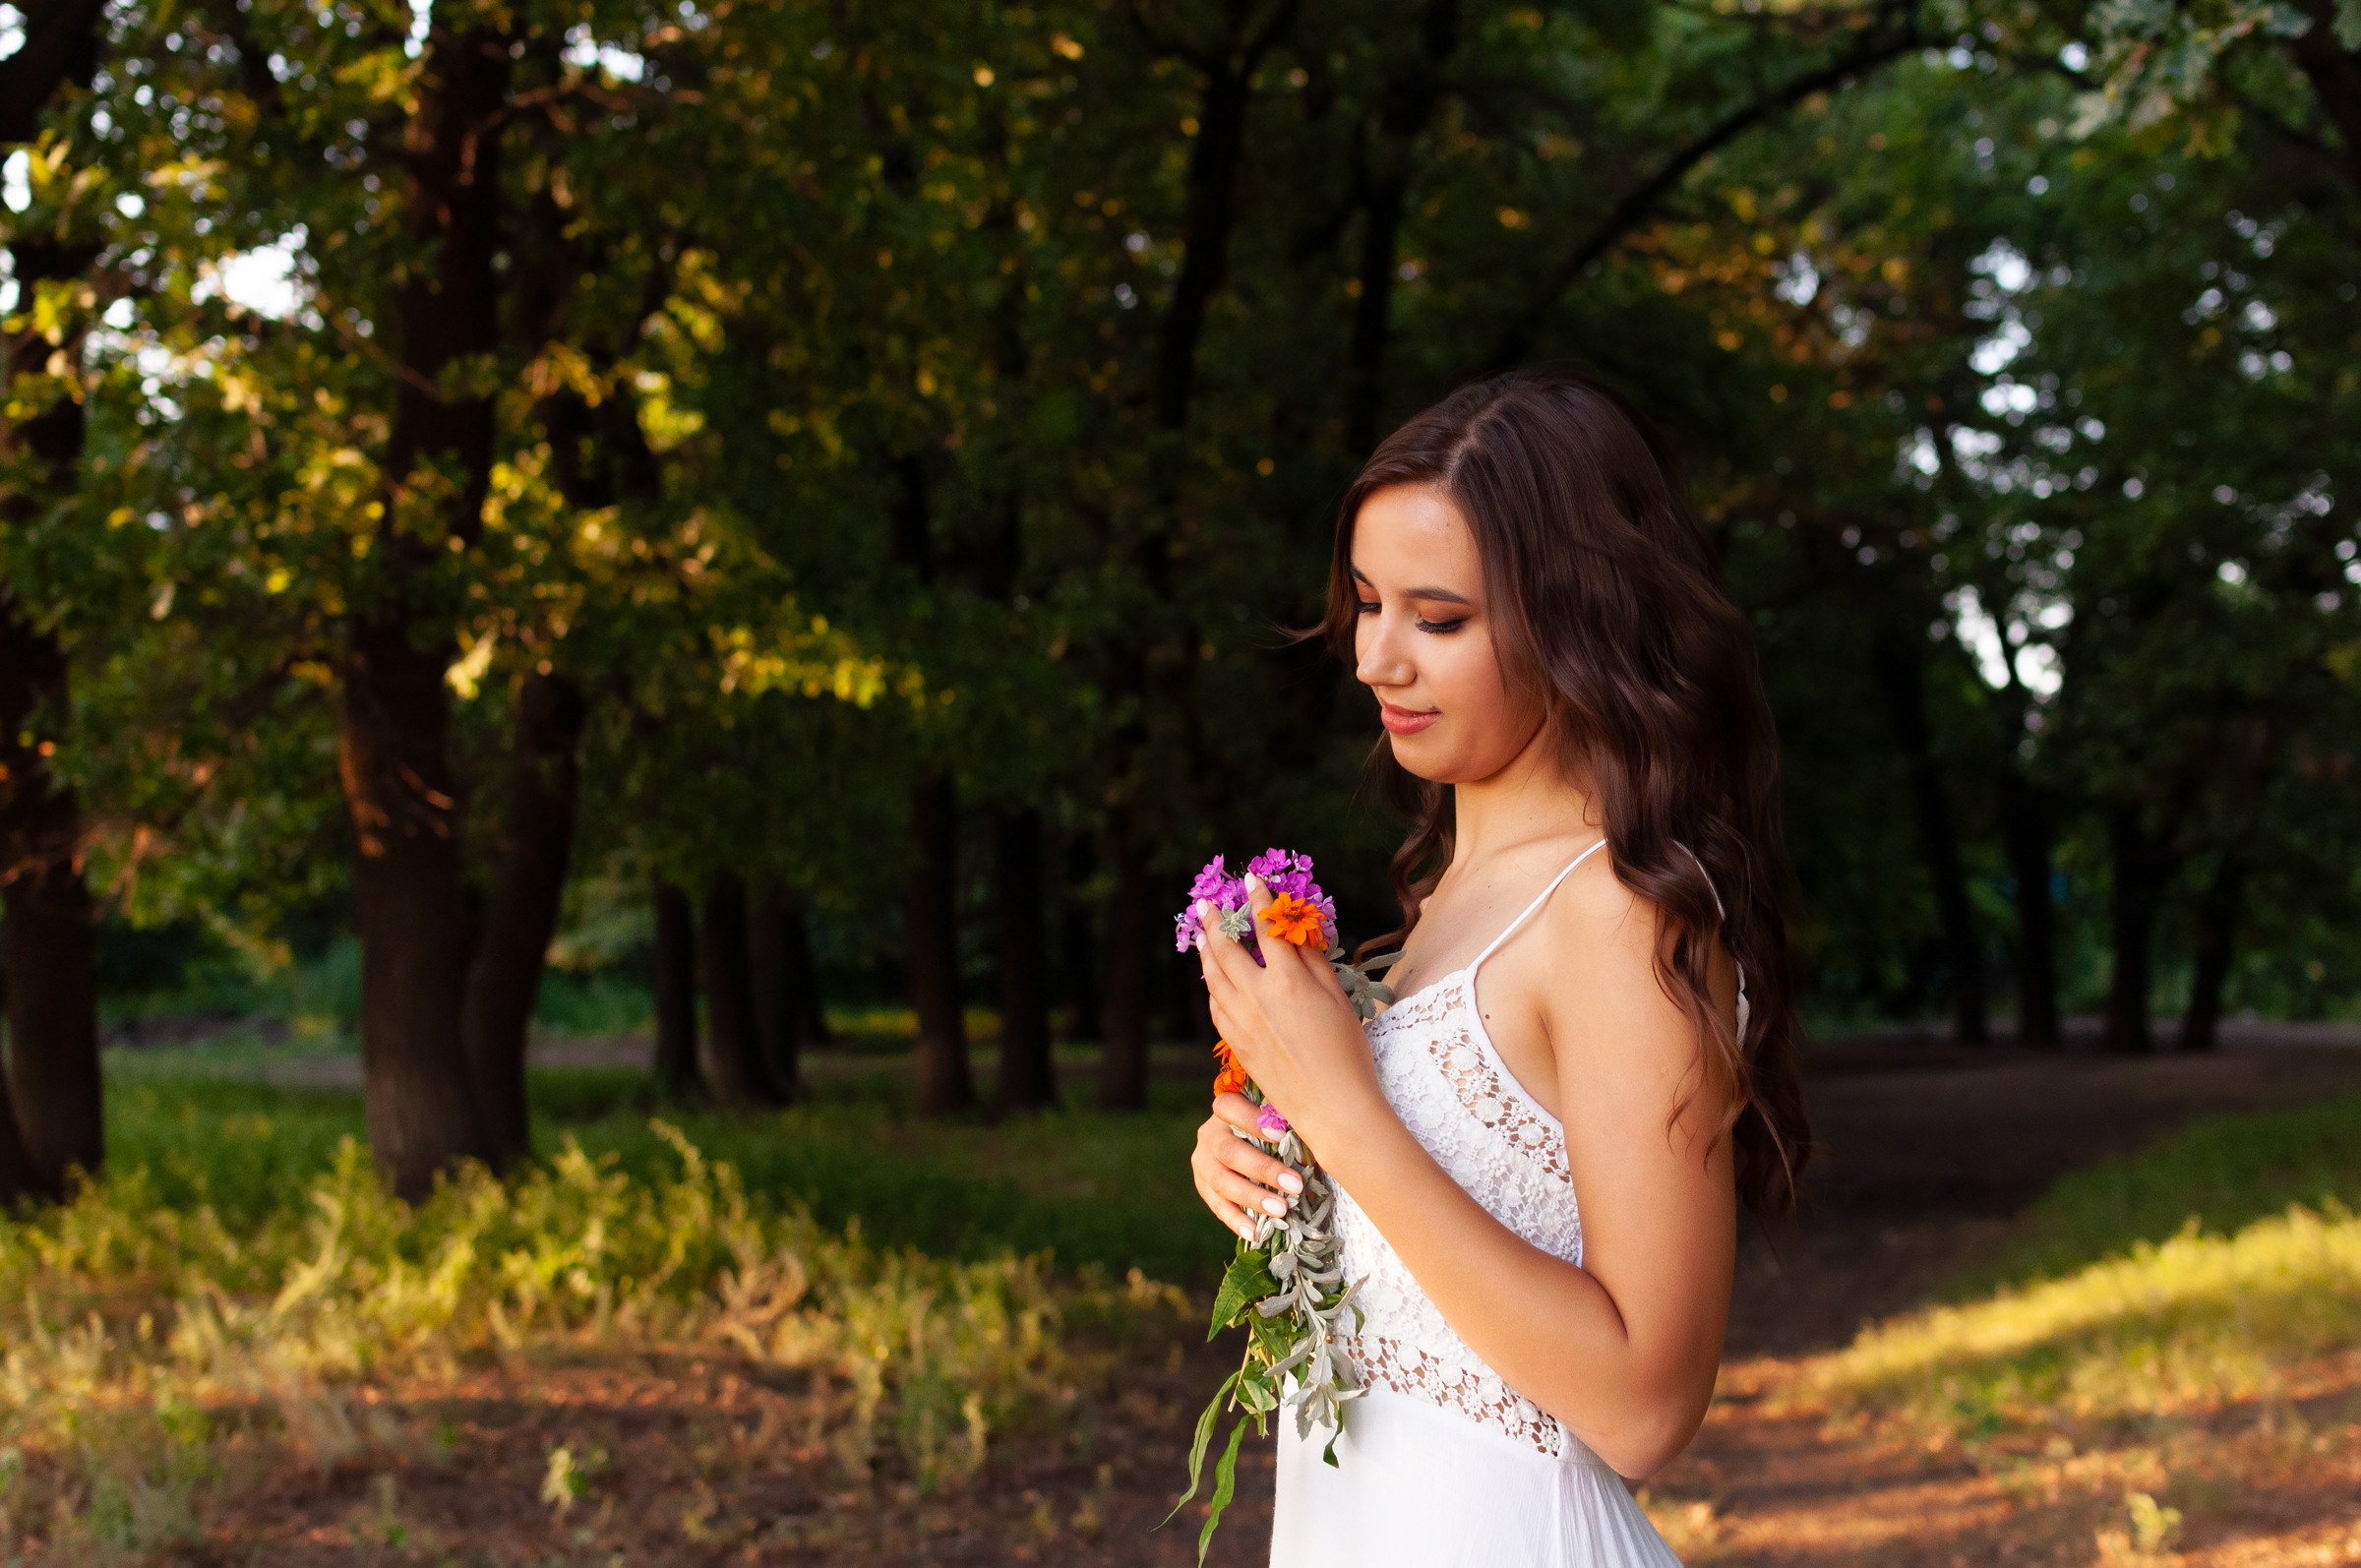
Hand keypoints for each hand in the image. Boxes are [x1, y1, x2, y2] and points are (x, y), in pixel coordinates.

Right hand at [1190, 1092, 1303, 1241]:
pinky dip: (1236, 1220)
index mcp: (1225, 1109)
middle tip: (1295, 1186)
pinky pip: (1217, 1205)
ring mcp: (1202, 1161)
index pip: (1229, 1108)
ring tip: (1281, 1211)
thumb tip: (1316, 1149)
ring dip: (1252, 1198)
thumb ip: (1287, 1129)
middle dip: (1263, 1170)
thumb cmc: (1271, 1128)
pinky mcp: (1202, 1185)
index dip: (1252, 1121)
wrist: (1243, 1140)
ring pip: (1220, 1181)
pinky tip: (1255, 1233)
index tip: (1281, 1135)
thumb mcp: (1276, 1121)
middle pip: (1228, 1151)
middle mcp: (1209, 1133)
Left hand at [1193, 872, 1387, 1159]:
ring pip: (1213, 975)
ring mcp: (1241, 1021)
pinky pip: (1215, 1004)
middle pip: (1227, 947)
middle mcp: (1258, 996)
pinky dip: (1212, 985)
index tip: (1250, 879)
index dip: (1258, 900)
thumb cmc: (1347, 1052)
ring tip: (1201, 933)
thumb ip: (1314, 960)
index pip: (1267, 928)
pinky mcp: (1235, 1042)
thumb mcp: (1338, 998)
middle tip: (1205, 903)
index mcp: (1289, 980)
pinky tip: (1213, 977)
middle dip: (1216, 920)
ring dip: (1205, 950)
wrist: (1331, 1106)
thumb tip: (1296, 930)